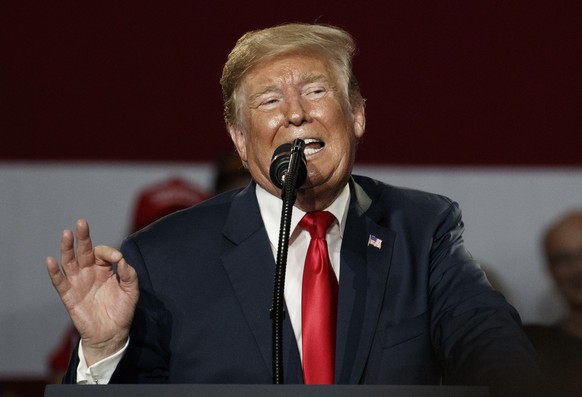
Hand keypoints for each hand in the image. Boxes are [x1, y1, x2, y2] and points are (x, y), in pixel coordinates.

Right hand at [47, 219, 138, 365]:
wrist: (111, 334)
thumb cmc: (122, 311)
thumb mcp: (131, 292)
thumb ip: (129, 275)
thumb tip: (122, 260)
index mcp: (105, 269)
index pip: (103, 253)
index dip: (109, 252)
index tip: (118, 259)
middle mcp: (89, 272)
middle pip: (84, 251)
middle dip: (83, 237)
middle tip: (81, 223)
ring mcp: (78, 282)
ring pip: (69, 261)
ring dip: (66, 248)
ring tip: (66, 234)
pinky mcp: (69, 295)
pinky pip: (60, 281)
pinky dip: (54, 271)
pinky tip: (51, 260)